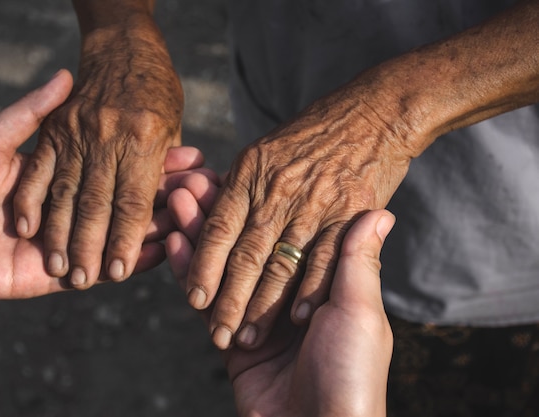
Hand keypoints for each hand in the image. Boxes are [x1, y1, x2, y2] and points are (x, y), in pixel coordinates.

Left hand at [0, 69, 201, 298]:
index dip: (150, 163)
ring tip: (197, 213)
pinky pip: (98, 272)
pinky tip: (166, 247)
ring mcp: (60, 246)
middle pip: (124, 205)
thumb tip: (67, 76)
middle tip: (206, 186)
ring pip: (119, 237)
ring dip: (159, 226)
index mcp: (55, 180)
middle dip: (166, 195)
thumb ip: (34, 114)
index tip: (188, 151)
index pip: (114, 171)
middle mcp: (64, 213)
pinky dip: (132, 262)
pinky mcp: (49, 279)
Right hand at [13, 6, 183, 289]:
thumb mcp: (171, 127)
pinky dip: (31, 199)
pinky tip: (27, 229)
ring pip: (65, 191)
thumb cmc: (158, 91)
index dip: (126, 240)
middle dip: (91, 246)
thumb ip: (163, 169)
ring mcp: (75, 132)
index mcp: (143, 139)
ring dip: (60, 233)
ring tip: (57, 267)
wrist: (124, 46)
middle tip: (86, 280)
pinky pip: (37, 168)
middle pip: (97, 202)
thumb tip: (166, 214)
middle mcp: (107, 136)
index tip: (117, 273)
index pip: (133, 201)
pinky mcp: (52, 128)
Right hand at [166, 176, 393, 416]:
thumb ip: (356, 262)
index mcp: (320, 284)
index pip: (284, 229)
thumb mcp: (361, 313)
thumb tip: (381, 212)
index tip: (240, 168)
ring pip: (221, 264)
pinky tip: (173, 239)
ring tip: (178, 197)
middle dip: (220, 211)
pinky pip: (205, 299)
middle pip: (247, 242)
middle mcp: (287, 296)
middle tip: (195, 178)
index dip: (260, 200)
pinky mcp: (230, 342)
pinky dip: (188, 269)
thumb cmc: (353, 375)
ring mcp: (256, 317)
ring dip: (198, 231)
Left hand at [182, 83, 411, 348]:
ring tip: (248, 337)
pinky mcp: (350, 213)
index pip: (219, 228)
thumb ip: (242, 189)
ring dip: (265, 304)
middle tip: (216, 333)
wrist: (376, 112)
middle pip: (246, 254)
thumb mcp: (266, 151)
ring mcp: (315, 203)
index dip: (203, 265)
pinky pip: (327, 257)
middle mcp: (278, 190)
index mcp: (251, 173)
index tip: (194, 301)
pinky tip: (298, 316)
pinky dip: (312, 287)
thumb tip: (211, 222)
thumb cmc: (315, 134)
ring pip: (281, 262)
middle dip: (229, 298)